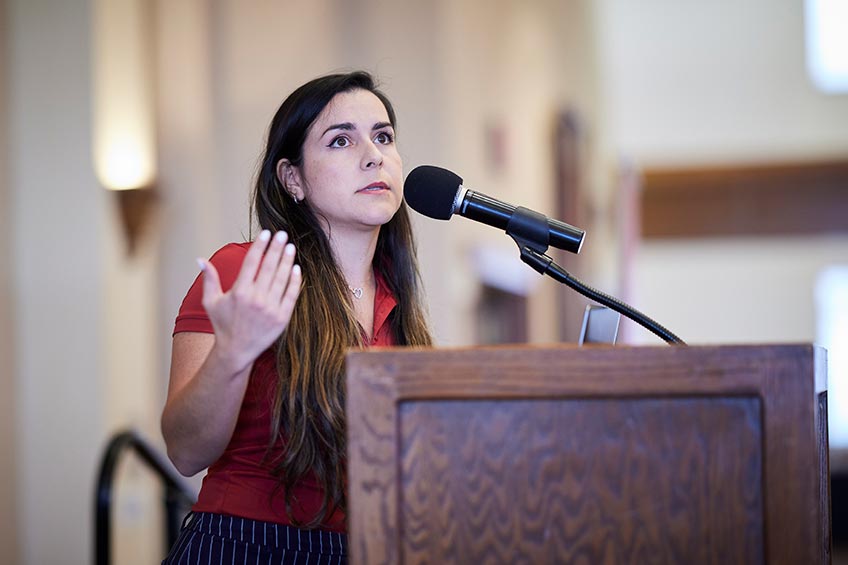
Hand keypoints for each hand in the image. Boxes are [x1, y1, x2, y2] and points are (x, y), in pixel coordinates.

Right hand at [198, 230, 301, 371]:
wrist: (236, 351)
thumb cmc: (222, 325)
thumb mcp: (211, 302)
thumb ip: (209, 279)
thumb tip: (200, 260)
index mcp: (239, 292)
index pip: (252, 262)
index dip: (260, 245)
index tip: (266, 233)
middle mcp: (255, 299)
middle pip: (269, 267)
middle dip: (276, 248)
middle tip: (282, 234)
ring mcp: (270, 309)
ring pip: (281, 279)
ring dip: (287, 261)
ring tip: (290, 247)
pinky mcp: (282, 318)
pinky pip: (291, 295)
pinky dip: (294, 281)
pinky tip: (296, 268)